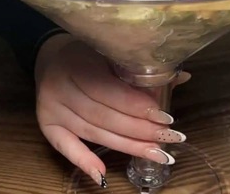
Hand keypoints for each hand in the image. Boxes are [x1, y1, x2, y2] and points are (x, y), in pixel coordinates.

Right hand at [35, 34, 189, 187]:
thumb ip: (141, 68)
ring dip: (126, 146)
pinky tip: (103, 175)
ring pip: (93, 132)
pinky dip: (84, 161)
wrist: (52, 56)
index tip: (165, 118)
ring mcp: (52, 107)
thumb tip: (183, 77)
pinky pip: (65, 147)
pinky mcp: (46, 124)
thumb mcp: (111, 53)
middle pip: (104, 116)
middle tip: (168, 139)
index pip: (111, 91)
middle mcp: (62, 87)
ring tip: (156, 154)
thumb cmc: (88, 54)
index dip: (138, 106)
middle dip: (139, 131)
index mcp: (79, 64)